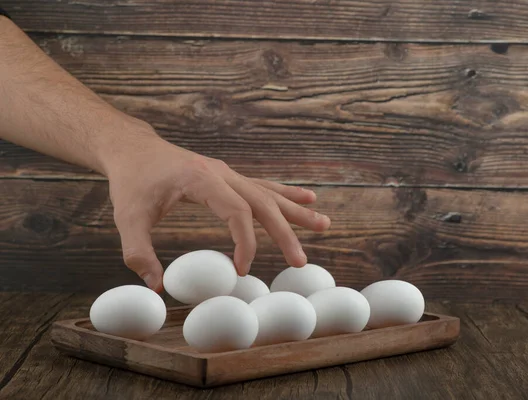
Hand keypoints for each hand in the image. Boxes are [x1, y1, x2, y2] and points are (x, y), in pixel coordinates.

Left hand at [105, 125, 330, 291]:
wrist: (133, 149)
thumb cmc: (131, 181)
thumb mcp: (127, 217)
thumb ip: (139, 253)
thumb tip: (157, 287)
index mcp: (202, 179)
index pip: (237, 211)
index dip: (245, 242)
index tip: (242, 270)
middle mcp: (222, 172)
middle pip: (262, 203)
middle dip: (285, 232)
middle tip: (301, 261)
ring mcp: (227, 172)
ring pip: (269, 193)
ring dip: (297, 210)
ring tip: (325, 223)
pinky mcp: (227, 176)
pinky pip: (262, 187)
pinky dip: (286, 194)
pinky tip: (308, 197)